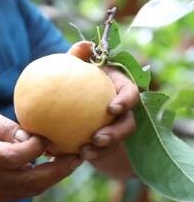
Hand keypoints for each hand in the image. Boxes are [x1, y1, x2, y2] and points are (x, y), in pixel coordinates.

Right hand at [0, 108, 81, 201]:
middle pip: (30, 180)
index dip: (35, 147)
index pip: (14, 157)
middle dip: (58, 169)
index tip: (50, 136)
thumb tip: (32, 136)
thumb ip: (5, 126)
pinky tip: (57, 166)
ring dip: (56, 175)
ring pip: (33, 188)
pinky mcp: (1, 195)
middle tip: (78, 155)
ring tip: (73, 160)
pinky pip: (29, 190)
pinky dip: (46, 180)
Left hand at [68, 41, 137, 177]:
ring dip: (101, 149)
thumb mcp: (75, 69)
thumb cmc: (73, 82)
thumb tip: (84, 45)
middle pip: (128, 124)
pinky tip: (71, 155)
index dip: (126, 101)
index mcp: (117, 91)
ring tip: (84, 153)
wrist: (69, 108)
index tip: (111, 108)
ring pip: (115, 142)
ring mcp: (113, 129)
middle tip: (98, 139)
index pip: (131, 94)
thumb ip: (78, 57)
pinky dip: (87, 154)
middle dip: (116, 134)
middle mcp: (120, 111)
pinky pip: (98, 153)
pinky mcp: (104, 145)